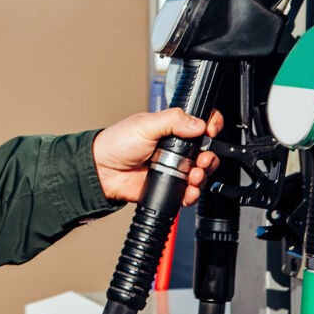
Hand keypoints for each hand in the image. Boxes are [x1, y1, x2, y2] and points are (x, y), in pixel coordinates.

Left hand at [91, 108, 222, 204]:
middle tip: (202, 159)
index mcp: (172, 129)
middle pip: (206, 152)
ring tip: (193, 175)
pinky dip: (193, 193)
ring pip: (201, 173)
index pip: (200, 124)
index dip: (211, 126)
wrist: (102, 171)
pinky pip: (189, 192)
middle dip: (209, 157)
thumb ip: (172, 120)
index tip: (210, 131)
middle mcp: (176, 149)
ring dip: (203, 175)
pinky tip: (188, 190)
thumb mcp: (145, 125)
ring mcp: (174, 168)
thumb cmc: (117, 143)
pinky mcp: (170, 186)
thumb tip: (198, 123)